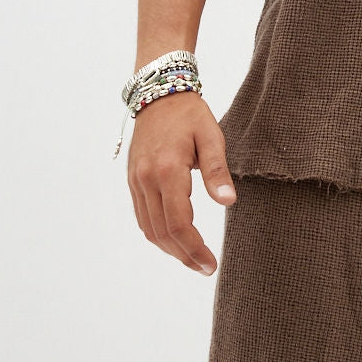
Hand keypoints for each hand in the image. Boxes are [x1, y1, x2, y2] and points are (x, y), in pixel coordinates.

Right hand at [126, 91, 236, 274]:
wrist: (159, 94)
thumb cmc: (190, 115)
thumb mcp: (211, 137)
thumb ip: (217, 171)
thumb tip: (228, 202)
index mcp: (168, 170)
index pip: (179, 223)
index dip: (194, 249)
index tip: (211, 264)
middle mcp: (146, 180)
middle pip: (162, 232)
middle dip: (184, 255)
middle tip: (205, 268)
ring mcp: (136, 181)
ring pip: (149, 228)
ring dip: (170, 249)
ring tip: (193, 259)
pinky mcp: (133, 180)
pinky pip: (142, 216)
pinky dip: (158, 234)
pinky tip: (174, 239)